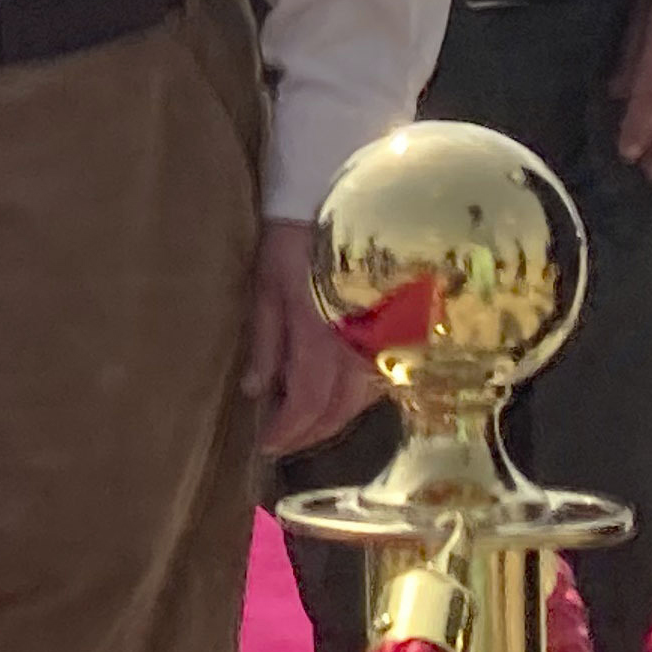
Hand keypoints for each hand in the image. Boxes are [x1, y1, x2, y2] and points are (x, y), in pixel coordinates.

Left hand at [244, 217, 374, 456]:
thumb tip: (256, 392)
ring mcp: (382, 340)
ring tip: (305, 424)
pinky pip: (378, 378)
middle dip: (310, 433)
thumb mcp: (266, 289)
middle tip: (283, 441)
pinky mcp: (395, 333)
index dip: (289, 430)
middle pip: (339, 409)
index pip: (308, 401)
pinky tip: (335, 398)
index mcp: (321, 335)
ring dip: (334, 419)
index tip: (266, 444)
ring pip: (363, 400)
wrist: (333, 207)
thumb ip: (265, 343)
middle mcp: (358, 345)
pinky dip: (355, 398)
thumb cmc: (291, 245)